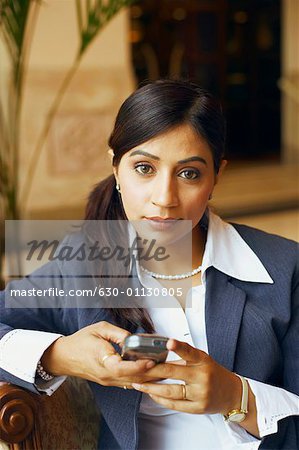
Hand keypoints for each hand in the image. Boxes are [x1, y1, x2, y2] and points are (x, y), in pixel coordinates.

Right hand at [41, 321, 160, 388]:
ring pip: (133, 383)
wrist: (64, 357)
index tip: (151, 360)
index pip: (122, 368)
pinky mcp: (110, 382)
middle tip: (168, 365)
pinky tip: (154, 374)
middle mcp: (106, 375)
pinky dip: (142, 379)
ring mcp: (108, 381)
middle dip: (152, 373)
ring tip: (166, 369)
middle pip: (133, 379)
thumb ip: (119, 333)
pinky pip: (129, 383)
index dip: (138, 366)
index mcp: (101, 360)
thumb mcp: (100, 328)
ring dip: (149, 378)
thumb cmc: (81, 340)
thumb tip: (135, 339)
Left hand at [131, 338, 241, 414]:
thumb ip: (183, 357)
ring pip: (171, 391)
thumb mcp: (202, 360)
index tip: (169, 342)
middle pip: (173, 372)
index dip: (179, 347)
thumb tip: (159, 356)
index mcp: (203, 361)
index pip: (190, 352)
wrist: (232, 394)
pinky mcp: (198, 408)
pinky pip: (175, 404)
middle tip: (138, 367)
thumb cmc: (213, 373)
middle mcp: (202, 377)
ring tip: (139, 383)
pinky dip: (161, 399)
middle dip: (153, 370)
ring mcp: (200, 394)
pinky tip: (152, 393)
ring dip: (152, 387)